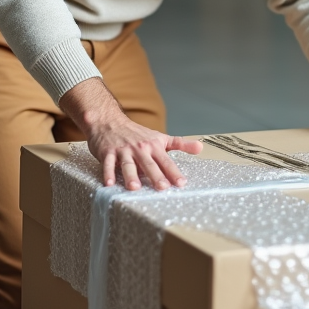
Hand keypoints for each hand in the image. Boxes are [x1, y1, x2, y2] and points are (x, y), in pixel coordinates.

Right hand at [88, 116, 202, 190]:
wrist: (111, 121)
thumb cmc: (138, 134)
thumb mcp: (160, 138)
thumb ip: (180, 144)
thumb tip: (201, 148)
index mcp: (153, 146)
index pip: (166, 161)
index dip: (173, 172)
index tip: (181, 183)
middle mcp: (140, 148)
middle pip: (149, 164)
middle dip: (155, 175)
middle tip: (162, 187)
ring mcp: (123, 150)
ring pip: (128, 164)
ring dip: (131, 175)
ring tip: (135, 188)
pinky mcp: (107, 152)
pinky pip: (108, 163)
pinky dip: (108, 173)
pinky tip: (110, 183)